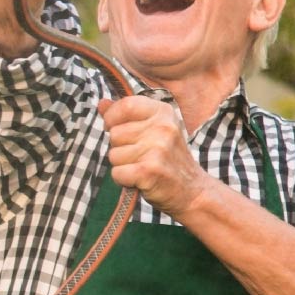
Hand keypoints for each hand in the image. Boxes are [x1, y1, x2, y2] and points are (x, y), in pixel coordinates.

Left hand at [99, 96, 206, 215]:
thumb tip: (102, 104)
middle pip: (115, 134)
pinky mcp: (149, 171)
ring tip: (143, 167)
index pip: (125, 105)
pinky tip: (141, 179)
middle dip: (120, 148)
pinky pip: (117, 173)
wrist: (193, 191)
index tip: (116, 128)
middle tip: (142, 156)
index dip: (112, 118)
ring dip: (123, 165)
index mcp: (163, 112)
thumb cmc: (168, 159)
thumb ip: (126, 115)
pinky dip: (123, 180)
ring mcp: (157, 149)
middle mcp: (162, 128)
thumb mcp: (154, 130)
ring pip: (113, 154)